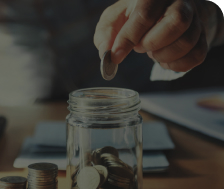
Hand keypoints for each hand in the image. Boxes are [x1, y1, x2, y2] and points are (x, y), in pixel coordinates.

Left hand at [94, 0, 219, 71]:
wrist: (167, 11)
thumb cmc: (136, 15)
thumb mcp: (116, 18)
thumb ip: (106, 34)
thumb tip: (107, 53)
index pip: (144, 14)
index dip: (128, 38)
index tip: (116, 56)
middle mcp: (179, 1)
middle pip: (176, 22)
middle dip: (152, 42)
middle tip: (140, 47)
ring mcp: (195, 18)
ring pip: (187, 41)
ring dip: (163, 55)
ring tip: (152, 51)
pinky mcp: (203, 36)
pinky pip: (196, 56)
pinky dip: (176, 64)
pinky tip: (164, 59)